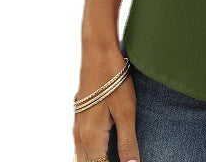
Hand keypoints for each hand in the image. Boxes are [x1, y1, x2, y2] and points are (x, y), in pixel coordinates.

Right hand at [73, 44, 139, 161]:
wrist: (98, 53)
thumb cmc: (113, 80)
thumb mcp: (126, 111)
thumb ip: (127, 142)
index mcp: (91, 138)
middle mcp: (80, 136)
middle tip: (124, 159)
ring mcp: (78, 128)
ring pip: (81, 158)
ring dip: (95, 160)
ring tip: (114, 155)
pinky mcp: (80, 120)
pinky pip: (82, 148)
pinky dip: (92, 155)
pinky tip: (105, 150)